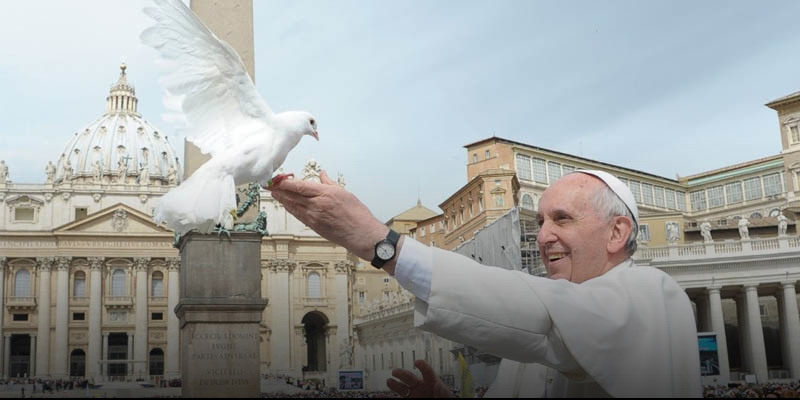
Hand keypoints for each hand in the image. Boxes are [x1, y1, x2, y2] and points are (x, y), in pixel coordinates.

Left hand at [268, 170, 392, 263]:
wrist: (361, 234)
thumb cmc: (357, 214)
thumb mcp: (344, 192)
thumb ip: (329, 183)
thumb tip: (322, 174)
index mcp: (325, 194)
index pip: (299, 186)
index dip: (285, 182)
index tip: (276, 178)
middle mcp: (317, 205)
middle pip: (292, 196)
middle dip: (279, 190)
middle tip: (269, 185)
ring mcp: (314, 217)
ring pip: (292, 206)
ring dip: (281, 199)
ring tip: (273, 193)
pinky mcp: (314, 226)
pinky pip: (298, 215)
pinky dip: (290, 209)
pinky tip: (285, 205)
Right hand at [384, 360, 454, 397]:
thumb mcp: (446, 396)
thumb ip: (442, 391)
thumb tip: (439, 385)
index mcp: (431, 383)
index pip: (427, 372)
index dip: (423, 366)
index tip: (418, 362)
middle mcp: (419, 388)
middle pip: (410, 378)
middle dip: (402, 374)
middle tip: (395, 371)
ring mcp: (412, 396)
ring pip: (401, 389)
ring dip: (394, 384)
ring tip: (389, 381)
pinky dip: (386, 398)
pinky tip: (379, 396)